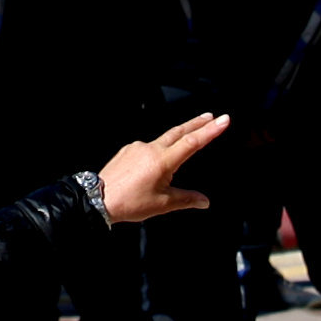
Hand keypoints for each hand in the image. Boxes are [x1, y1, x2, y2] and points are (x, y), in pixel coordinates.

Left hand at [97, 112, 228, 223]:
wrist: (97, 199)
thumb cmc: (129, 203)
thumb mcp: (162, 204)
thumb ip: (186, 199)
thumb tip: (204, 201)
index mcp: (163, 161)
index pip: (193, 142)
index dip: (211, 131)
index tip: (224, 120)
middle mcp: (151, 149)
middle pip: (179, 131)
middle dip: (197, 123)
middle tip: (212, 116)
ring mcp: (137, 147)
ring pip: (163, 139)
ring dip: (178, 136)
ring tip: (189, 135)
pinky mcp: (128, 150)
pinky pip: (148, 147)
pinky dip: (158, 149)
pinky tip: (158, 159)